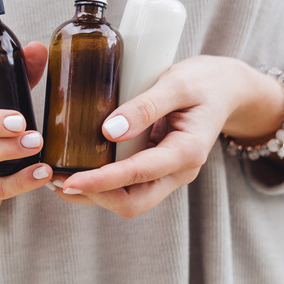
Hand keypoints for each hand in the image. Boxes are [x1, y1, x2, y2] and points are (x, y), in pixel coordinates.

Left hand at [50, 55, 283, 217]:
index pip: (138, 176)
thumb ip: (146, 105)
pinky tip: (77, 169)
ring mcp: (168, 173)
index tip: (69, 181)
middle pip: (133, 203)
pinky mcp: (156, 167)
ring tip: (58, 178)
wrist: (227, 88)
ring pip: (128, 199)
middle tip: (56, 181)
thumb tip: (109, 130)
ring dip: (93, 194)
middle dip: (93, 196)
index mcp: (187, 152)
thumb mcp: (177, 83)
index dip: (101, 182)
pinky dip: (102, 183)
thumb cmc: (205, 81)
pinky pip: (128, 185)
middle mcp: (178, 171)